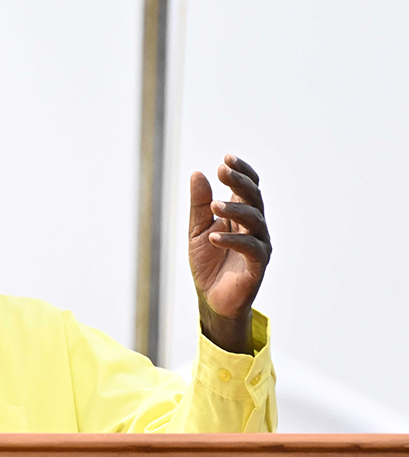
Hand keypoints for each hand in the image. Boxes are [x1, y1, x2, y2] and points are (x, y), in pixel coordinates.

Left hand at [188, 154, 271, 353]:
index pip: (248, 187)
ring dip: (234, 209)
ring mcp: (259, 245)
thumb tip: (197, 174)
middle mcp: (255, 227)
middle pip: (254, 198)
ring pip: (255, 220)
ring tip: (213, 206)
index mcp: (241, 215)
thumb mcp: (197, 229)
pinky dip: (232, 240)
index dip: (241, 172)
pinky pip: (251, 248)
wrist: (211, 298)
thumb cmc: (208, 262)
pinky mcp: (257, 266)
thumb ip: (199, 204)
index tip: (226, 158)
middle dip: (239, 182)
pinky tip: (213, 237)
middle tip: (222, 170)